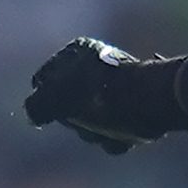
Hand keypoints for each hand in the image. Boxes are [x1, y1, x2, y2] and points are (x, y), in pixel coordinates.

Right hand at [23, 37, 186, 154]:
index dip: (47, 103)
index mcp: (77, 51)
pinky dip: (117, 136)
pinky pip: (114, 127)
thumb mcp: (59, 100)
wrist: (156, 102)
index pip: (43, 82)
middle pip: (68, 105)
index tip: (59, 111)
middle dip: (77, 122)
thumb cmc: (103, 96)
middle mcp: (97, 64)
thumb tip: (31, 115)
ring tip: (112, 129)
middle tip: (89, 123)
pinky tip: (126, 135)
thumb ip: (37, 105)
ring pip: (91, 121)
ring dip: (97, 133)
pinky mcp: (135, 105)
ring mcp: (116, 85)